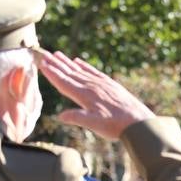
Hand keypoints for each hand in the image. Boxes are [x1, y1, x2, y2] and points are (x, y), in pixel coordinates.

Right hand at [38, 50, 155, 139]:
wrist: (139, 122)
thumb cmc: (116, 126)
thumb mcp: (94, 125)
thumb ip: (77, 118)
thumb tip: (60, 116)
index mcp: (84, 95)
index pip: (64, 81)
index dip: (52, 73)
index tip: (41, 63)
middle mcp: (91, 86)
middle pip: (70, 72)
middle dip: (56, 64)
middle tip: (44, 53)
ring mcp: (101, 83)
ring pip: (80, 70)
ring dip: (67, 62)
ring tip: (57, 54)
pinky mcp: (110, 84)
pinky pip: (93, 71)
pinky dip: (84, 65)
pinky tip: (79, 61)